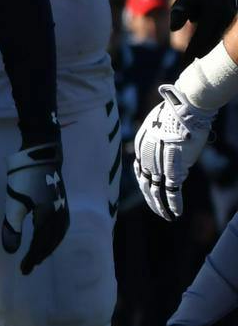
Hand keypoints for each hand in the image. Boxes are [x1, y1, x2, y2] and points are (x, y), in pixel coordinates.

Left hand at [0, 141, 67, 273]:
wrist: (41, 157)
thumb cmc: (24, 179)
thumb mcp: (14, 204)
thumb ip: (12, 228)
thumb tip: (10, 251)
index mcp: (48, 220)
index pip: (39, 246)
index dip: (30, 259)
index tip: (22, 270)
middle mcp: (60, 218)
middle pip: (50, 244)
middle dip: (38, 257)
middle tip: (27, 268)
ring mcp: (64, 211)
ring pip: (56, 238)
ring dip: (46, 249)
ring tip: (36, 258)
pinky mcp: (63, 205)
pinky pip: (59, 229)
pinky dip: (52, 239)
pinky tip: (46, 240)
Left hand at [135, 84, 212, 219]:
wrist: (185, 108)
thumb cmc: (175, 111)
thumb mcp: (159, 124)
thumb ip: (159, 138)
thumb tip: (168, 146)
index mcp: (141, 147)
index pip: (140, 170)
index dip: (145, 182)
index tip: (149, 190)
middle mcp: (145, 158)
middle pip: (145, 183)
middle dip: (150, 199)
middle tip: (157, 211)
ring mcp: (158, 164)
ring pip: (156, 191)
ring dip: (161, 207)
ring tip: (166, 217)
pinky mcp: (174, 168)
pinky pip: (172, 191)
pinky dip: (174, 204)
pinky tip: (176, 213)